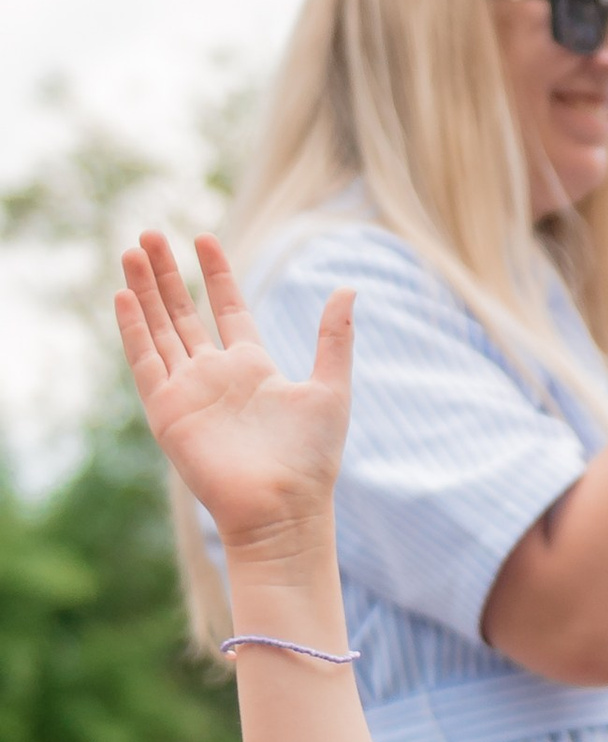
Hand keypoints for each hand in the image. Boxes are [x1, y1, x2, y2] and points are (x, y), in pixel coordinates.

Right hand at [116, 232, 347, 555]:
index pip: (228, 309)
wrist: (282, 509)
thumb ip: (334, 338)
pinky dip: (133, 329)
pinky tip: (125, 295)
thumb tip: (349, 289)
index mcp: (254, 368)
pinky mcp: (168, 411)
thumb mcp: (330, 389)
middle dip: (169, 274)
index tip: (205, 238)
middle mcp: (217, 376)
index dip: (216, 274)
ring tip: (133, 248)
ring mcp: (189, 392)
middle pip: (185, 313)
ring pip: (160, 329)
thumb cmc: (312, 460)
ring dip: (145, 290)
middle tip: (152, 232)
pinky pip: (145, 362)